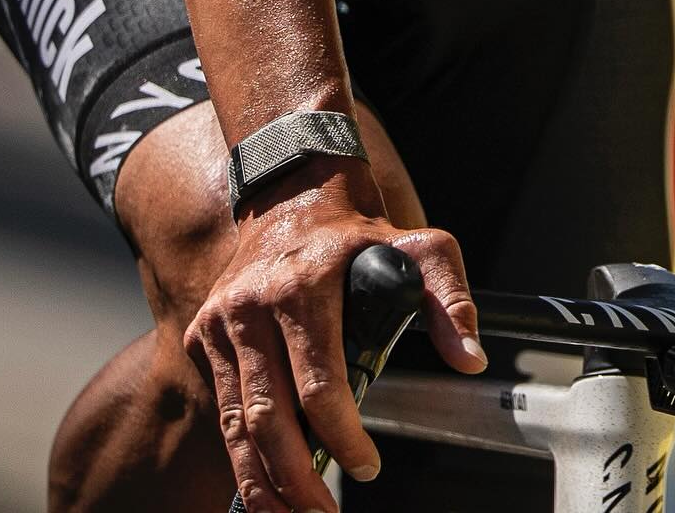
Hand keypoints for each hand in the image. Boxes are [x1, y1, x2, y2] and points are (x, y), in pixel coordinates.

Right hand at [184, 156, 485, 512]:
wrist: (292, 192)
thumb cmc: (360, 230)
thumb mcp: (421, 246)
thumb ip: (450, 300)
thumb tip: (471, 359)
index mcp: (304, 285)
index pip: (319, 382)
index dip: (343, 435)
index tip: (369, 465)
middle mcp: (254, 305)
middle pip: (269, 415)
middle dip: (296, 478)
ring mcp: (222, 322)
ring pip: (237, 422)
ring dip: (262, 481)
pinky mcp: (204, 335)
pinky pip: (222, 409)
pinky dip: (239, 456)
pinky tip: (261, 489)